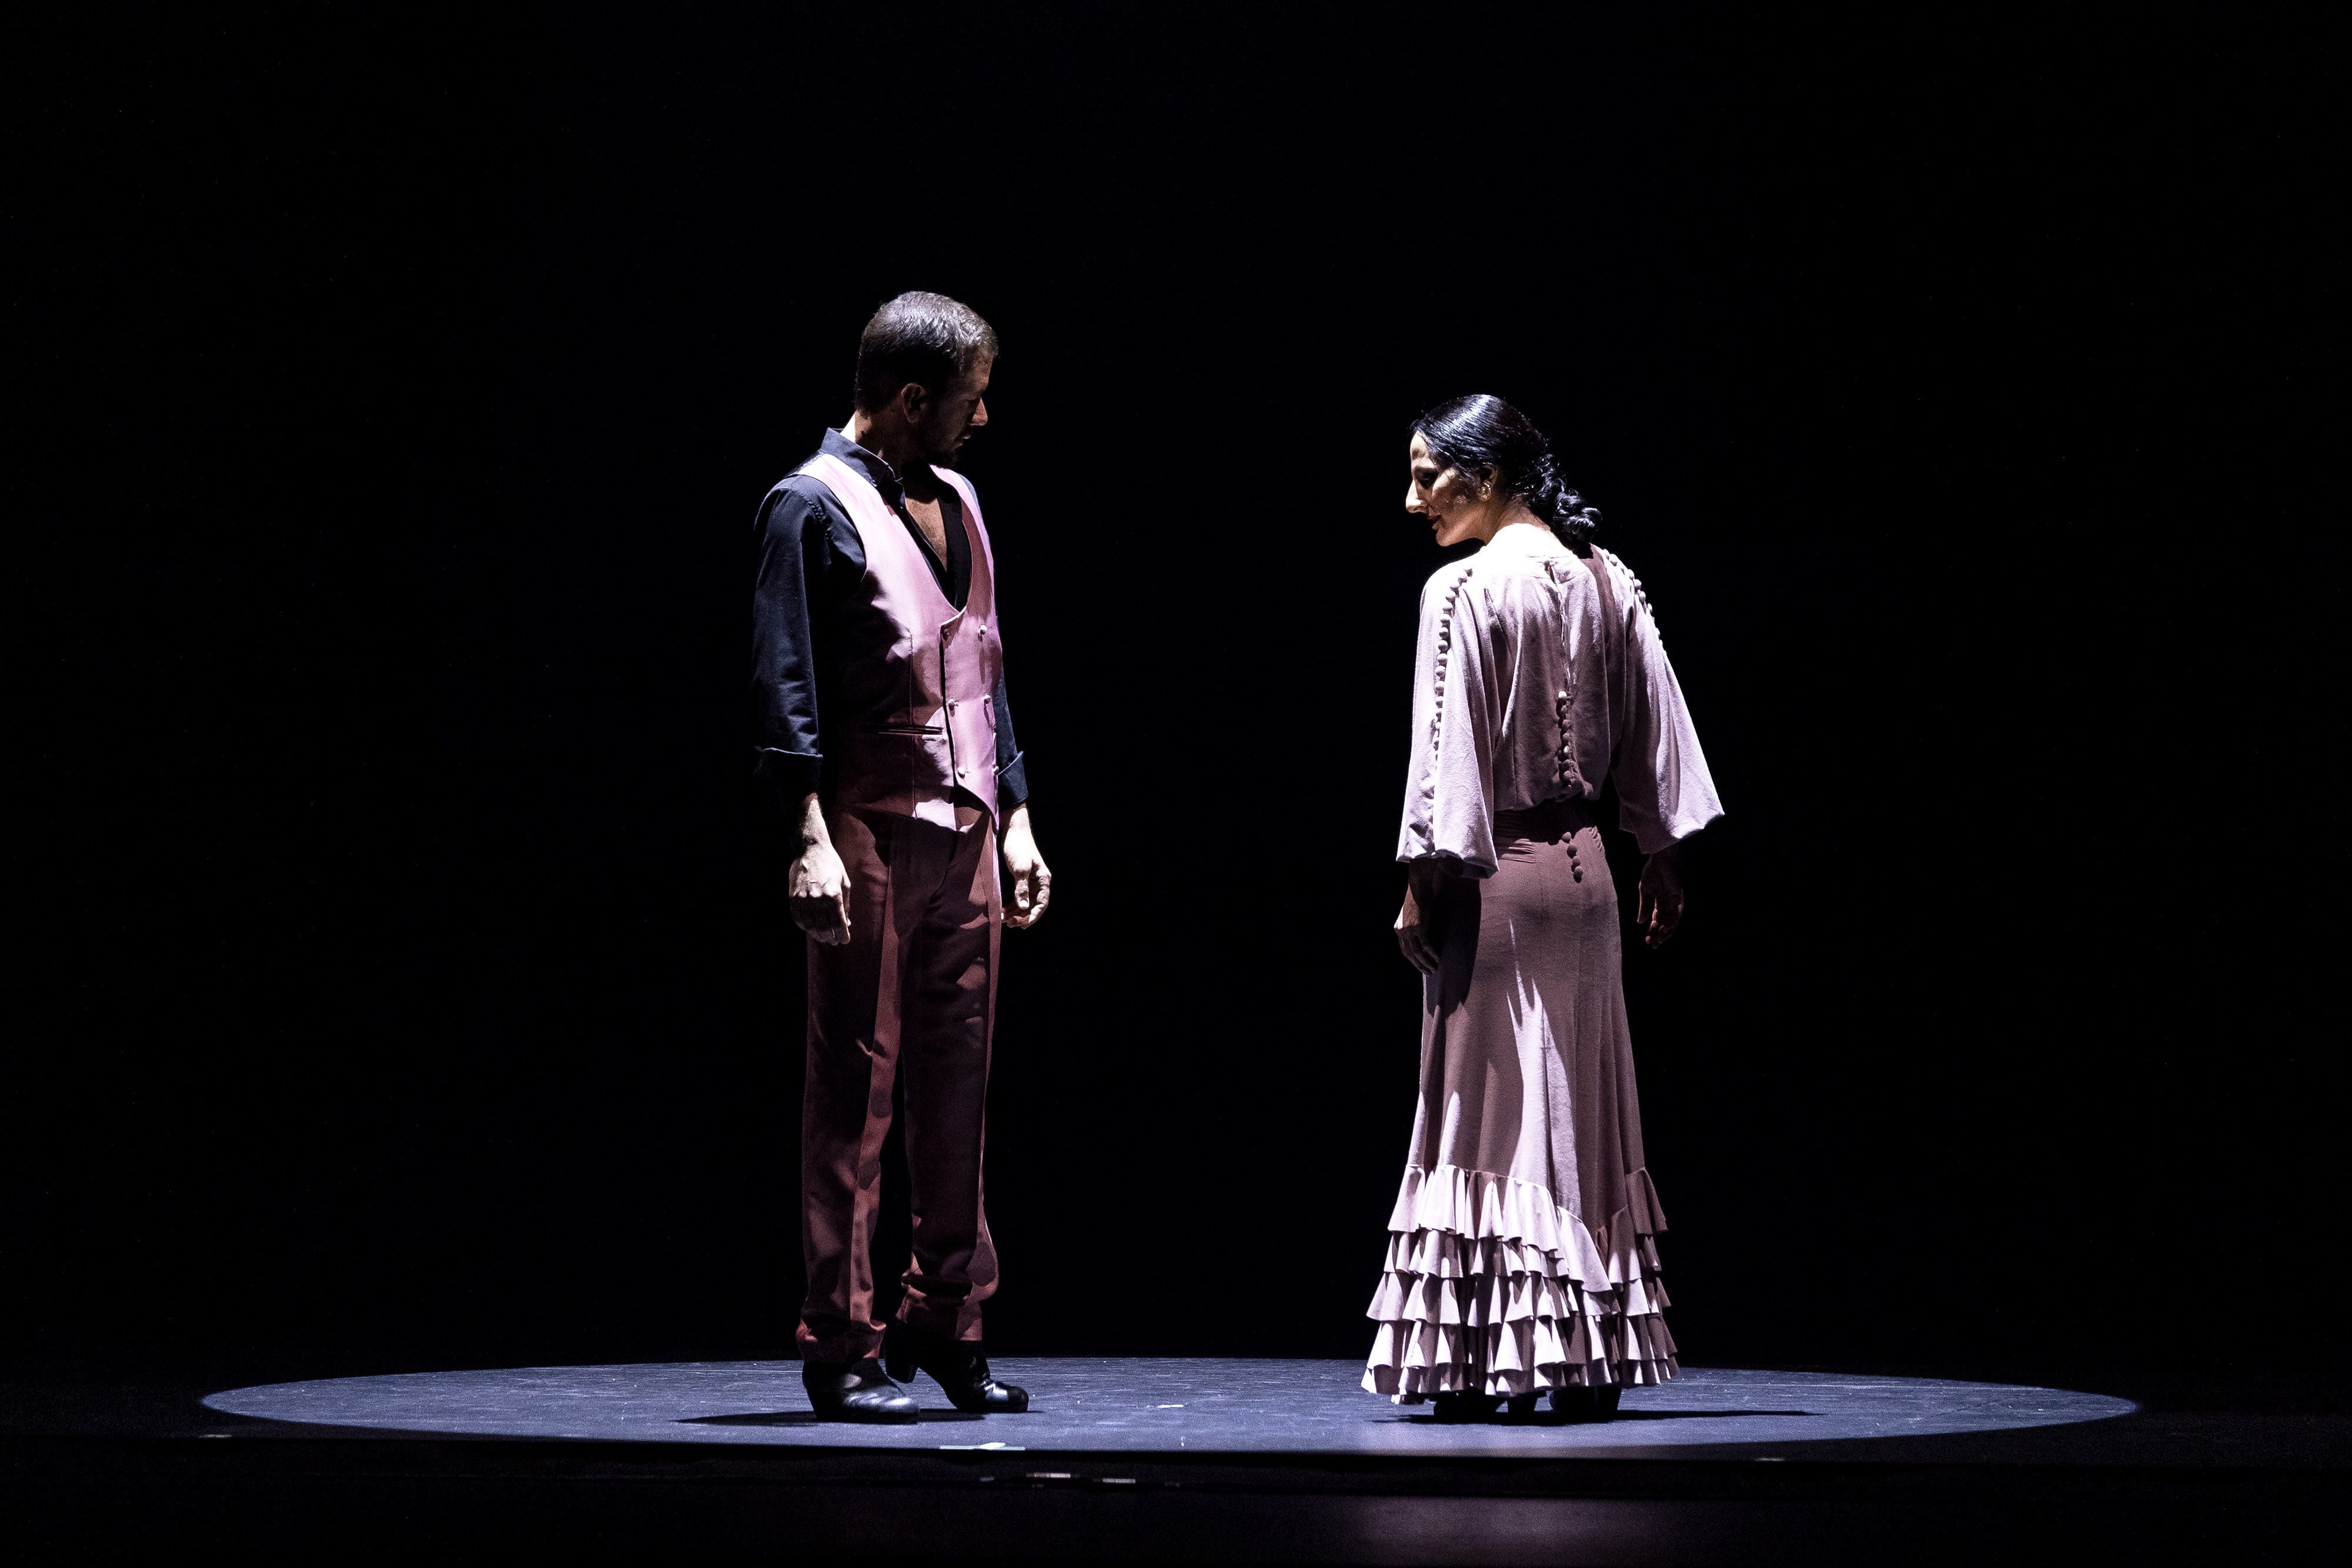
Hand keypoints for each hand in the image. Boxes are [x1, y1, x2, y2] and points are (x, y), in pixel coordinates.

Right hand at [788, 793, 851, 945]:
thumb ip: (846, 905)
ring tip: (823, 938)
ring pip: (810, 926)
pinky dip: (805, 926)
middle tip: (834, 941)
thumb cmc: (832, 866)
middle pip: (824, 927)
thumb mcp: (845, 883)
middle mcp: (818, 899)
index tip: (845, 940)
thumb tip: (847, 923)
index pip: (838, 923)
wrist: (811, 850)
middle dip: (831, 937)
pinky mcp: (793, 897)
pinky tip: (811, 928)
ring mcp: (803, 899)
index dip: (842, 934)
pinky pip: (798, 918)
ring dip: (818, 935)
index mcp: (834, 895)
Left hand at [1000, 803, 1051, 928]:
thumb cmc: (1018, 847)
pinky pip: (1018, 897)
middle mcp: (1038, 883)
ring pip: (1025, 903)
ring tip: (1002, 920)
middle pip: (1033, 906)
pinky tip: (1002, 911)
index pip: (1041, 903)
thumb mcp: (1020, 867)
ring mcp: (1029, 882)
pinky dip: (1011, 905)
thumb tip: (1023, 906)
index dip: (1033, 916)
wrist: (1012, 831)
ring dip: (1015, 913)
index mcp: (1043, 880)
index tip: (1023, 925)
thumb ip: (1022, 887)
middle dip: (1022, 916)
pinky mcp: (1020, 879)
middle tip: (1009, 924)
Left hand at [1395, 858, 1448, 974]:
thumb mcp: (1415, 914)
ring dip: (1426, 963)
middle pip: (1409, 954)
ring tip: (1434, 969)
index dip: (1414, 960)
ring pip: (1417, 952)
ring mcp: (1409, 930)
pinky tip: (1438, 958)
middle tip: (1429, 972)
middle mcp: (1401, 931)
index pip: (1405, 950)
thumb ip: (1417, 926)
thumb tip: (1425, 935)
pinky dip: (1432, 953)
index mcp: (1398, 929)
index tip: (1422, 966)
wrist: (1419, 885)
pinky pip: (1426, 945)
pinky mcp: (1419, 927)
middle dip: (1419, 965)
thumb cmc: (1419, 897)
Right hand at [1636, 846, 1684, 947]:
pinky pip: (1677, 914)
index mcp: (1659, 902)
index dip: (1652, 931)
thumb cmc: (1653, 871)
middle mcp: (1668, 904)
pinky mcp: (1679, 898)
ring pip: (1672, 921)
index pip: (1656, 920)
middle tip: (1653, 945)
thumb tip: (1640, 922)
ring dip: (1666, 932)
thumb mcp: (1644, 891)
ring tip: (1659, 941)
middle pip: (1664, 923)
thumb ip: (1644, 907)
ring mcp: (1674, 902)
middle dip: (1659, 934)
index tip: (1647, 940)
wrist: (1662, 859)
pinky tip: (1665, 930)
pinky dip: (1672, 923)